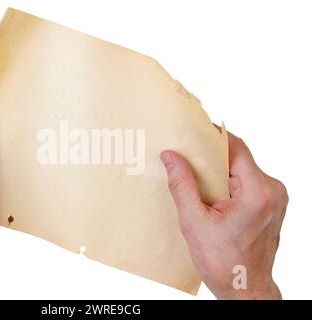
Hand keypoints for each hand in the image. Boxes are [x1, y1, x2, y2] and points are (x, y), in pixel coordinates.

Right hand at [161, 132, 286, 299]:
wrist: (246, 289)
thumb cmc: (225, 263)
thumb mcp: (195, 223)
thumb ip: (182, 185)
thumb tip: (170, 156)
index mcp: (258, 193)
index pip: (236, 148)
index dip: (213, 136)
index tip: (192, 131)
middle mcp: (272, 191)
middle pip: (239, 158)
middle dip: (211, 156)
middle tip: (186, 155)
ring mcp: (275, 197)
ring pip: (242, 169)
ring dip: (219, 170)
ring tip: (195, 176)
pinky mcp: (271, 204)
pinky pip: (247, 182)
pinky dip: (228, 181)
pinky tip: (210, 191)